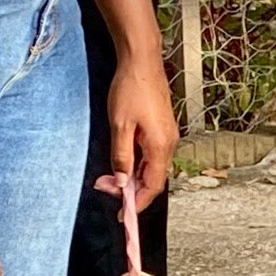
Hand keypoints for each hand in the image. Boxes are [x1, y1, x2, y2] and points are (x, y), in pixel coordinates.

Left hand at [104, 49, 177, 204]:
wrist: (142, 61)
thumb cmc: (131, 89)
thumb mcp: (120, 126)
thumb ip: (121, 156)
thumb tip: (121, 181)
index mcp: (161, 145)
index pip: (153, 185)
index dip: (138, 202)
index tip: (122, 214)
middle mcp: (169, 142)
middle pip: (154, 178)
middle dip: (132, 190)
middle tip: (107, 189)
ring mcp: (167, 134)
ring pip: (152, 166)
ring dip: (133, 176)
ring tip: (110, 177)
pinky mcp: (162, 127)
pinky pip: (152, 154)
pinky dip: (137, 163)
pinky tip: (122, 159)